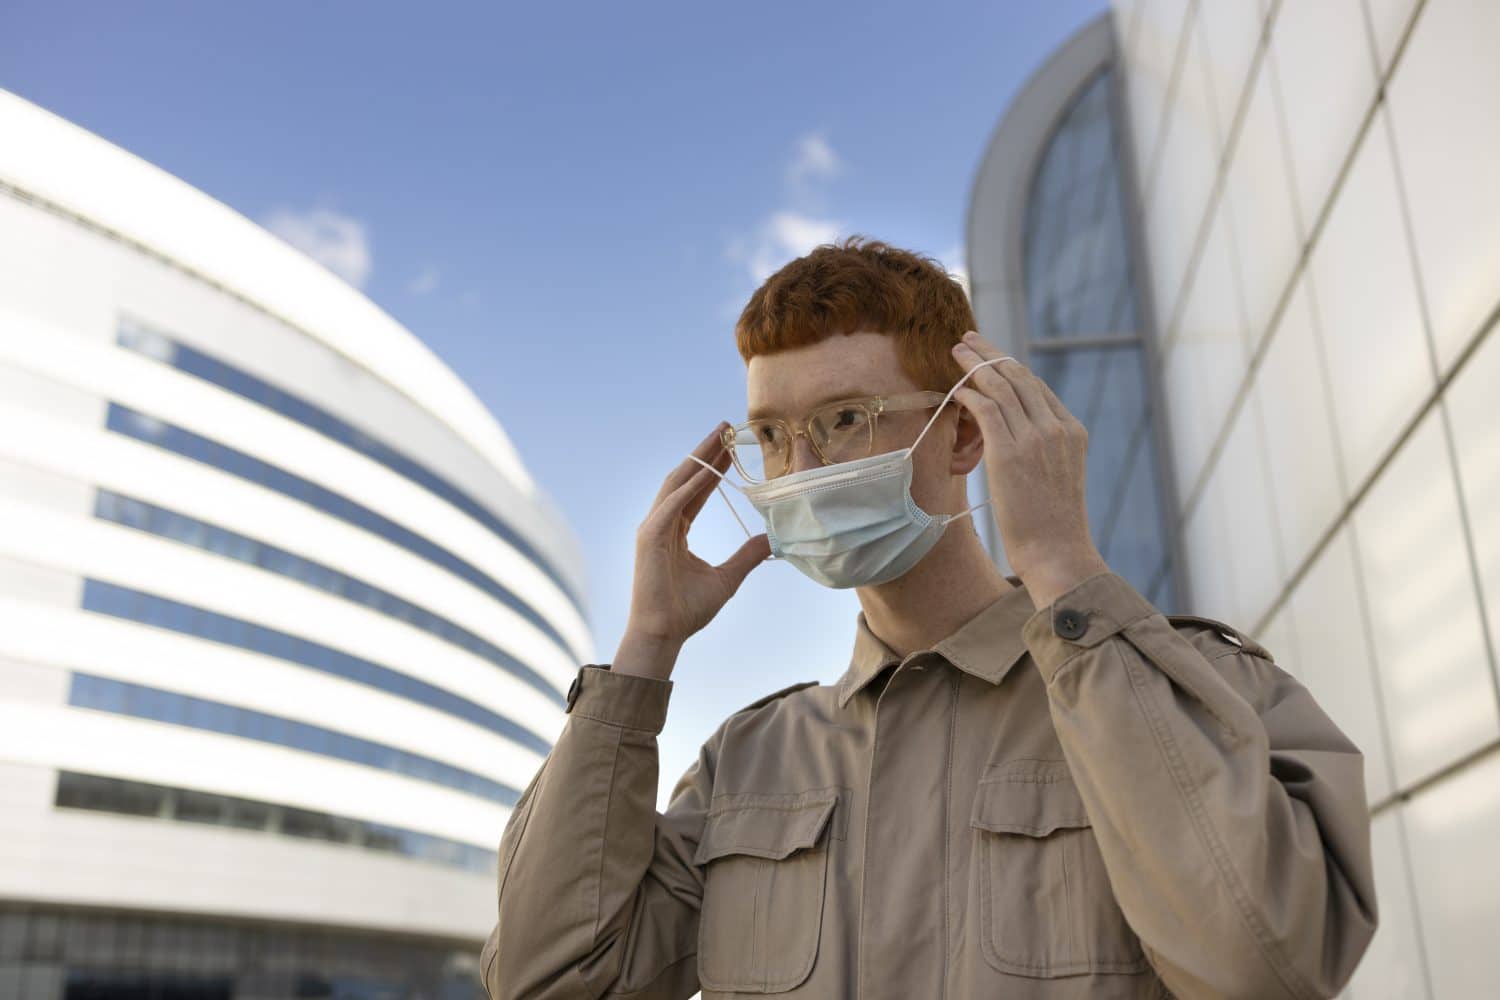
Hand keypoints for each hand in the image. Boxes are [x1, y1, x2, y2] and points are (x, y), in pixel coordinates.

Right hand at [624, 422, 772, 649]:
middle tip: (726, 428)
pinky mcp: (650, 537)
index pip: (696, 491)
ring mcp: (653, 528)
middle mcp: (661, 523)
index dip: (713, 467)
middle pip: (685, 478)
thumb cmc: (686, 611)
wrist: (664, 634)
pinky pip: (674, 504)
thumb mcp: (727, 578)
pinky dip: (692, 487)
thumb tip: (769, 539)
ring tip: (718, 437)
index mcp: (675, 531)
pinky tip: (710, 471)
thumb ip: (746, 556)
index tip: (731, 447)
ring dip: (698, 458)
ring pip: (677, 483)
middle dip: (705, 452)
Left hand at [949, 330, 1108, 606]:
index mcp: (1072, 431)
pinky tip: (956, 388)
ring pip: (1001, 386)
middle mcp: (1056, 428)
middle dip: (990, 352)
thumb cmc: (1052, 525)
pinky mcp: (1011, 452)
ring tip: (955, 351)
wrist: (1058, 551)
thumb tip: (1014, 442)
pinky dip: (970, 393)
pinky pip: (987, 409)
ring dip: (975, 364)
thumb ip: (1042, 452)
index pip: (1036, 387)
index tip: (990, 353)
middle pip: (1018, 376)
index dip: (1009, 365)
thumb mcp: (1057, 478)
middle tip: (967, 338)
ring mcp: (1036, 438)